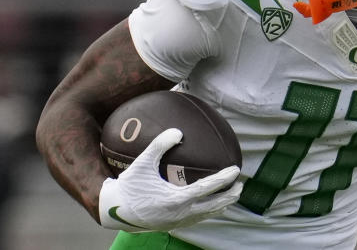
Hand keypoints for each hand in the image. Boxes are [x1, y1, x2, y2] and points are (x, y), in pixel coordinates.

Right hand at [98, 128, 241, 231]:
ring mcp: (179, 221)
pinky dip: (209, 211)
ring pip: (207, 214)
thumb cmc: (129, 186)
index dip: (224, 179)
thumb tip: (178, 131)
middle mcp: (181, 213)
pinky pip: (198, 219)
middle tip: (241, 185)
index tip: (236, 170)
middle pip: (214, 206)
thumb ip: (160, 145)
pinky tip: (212, 205)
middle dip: (230, 196)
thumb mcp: (142, 163)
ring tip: (232, 196)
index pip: (208, 188)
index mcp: (176, 199)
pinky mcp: (174, 225)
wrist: (115, 212)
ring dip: (222, 205)